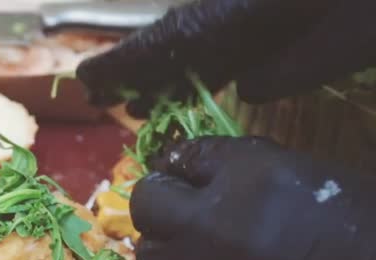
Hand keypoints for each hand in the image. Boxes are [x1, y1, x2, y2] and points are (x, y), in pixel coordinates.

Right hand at [76, 0, 375, 116]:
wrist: (295, 22)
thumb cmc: (224, 24)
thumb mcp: (166, 41)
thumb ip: (125, 61)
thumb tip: (80, 78)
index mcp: (169, 33)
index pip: (131, 57)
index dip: (112, 77)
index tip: (92, 100)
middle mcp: (190, 47)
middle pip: (154, 72)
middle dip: (131, 90)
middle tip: (109, 111)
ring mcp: (218, 63)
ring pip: (179, 87)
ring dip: (160, 103)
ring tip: (142, 118)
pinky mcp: (246, 80)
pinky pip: (211, 98)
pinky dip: (192, 111)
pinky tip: (182, 123)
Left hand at [130, 137, 375, 259]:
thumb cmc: (369, 228)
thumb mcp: (309, 174)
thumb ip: (244, 165)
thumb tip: (193, 162)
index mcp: (245, 178)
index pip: (182, 158)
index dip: (181, 165)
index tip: (186, 172)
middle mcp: (211, 226)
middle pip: (147, 208)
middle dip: (162, 203)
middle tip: (186, 207)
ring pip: (152, 257)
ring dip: (169, 246)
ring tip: (201, 246)